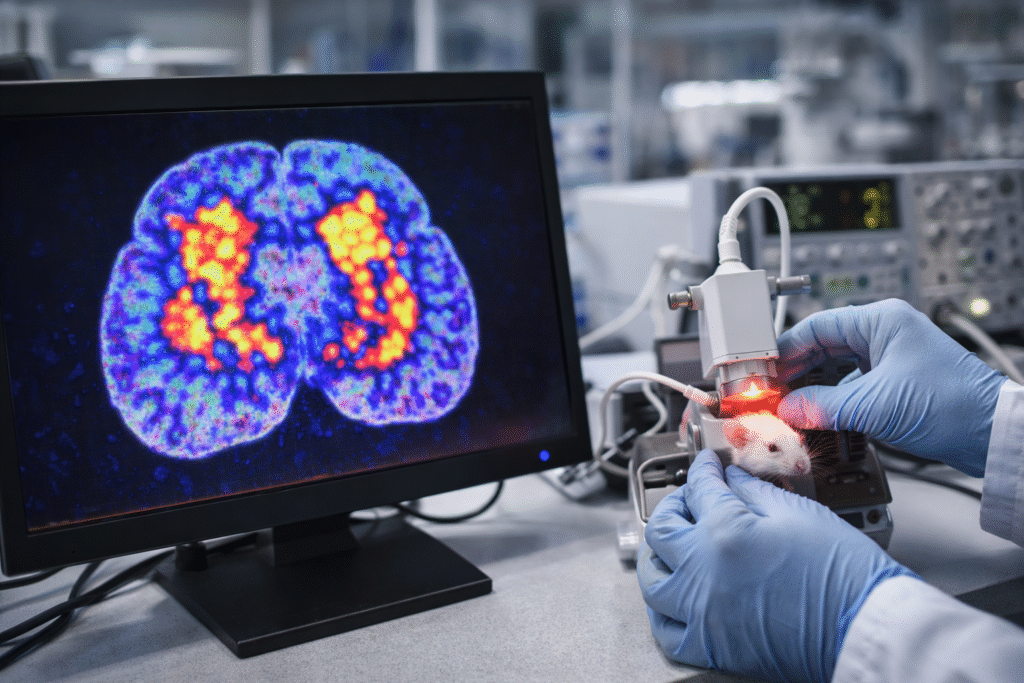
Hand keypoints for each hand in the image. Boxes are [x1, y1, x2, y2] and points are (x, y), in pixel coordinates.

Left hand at [638, 449, 915, 682]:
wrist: (866, 629)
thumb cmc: (845, 574)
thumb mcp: (799, 513)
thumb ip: (754, 491)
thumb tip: (731, 478)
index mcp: (725, 533)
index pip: (698, 489)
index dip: (702, 469)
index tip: (707, 466)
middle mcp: (703, 573)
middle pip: (661, 531)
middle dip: (673, 506)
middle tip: (690, 500)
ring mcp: (703, 613)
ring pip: (652, 580)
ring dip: (658, 556)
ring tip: (675, 545)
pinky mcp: (712, 646)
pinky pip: (666, 630)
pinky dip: (663, 610)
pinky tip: (676, 595)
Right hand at [776, 299, 1006, 476]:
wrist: (993, 434)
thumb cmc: (952, 405)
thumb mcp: (873, 406)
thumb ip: (823, 406)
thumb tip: (789, 409)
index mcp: (882, 321)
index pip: (816, 327)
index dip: (786, 350)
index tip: (765, 372)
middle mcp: (886, 333)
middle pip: (824, 347)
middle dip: (798, 372)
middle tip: (773, 393)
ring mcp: (893, 357)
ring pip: (837, 368)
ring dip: (815, 388)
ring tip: (793, 407)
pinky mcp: (897, 382)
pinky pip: (853, 385)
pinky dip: (835, 400)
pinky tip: (821, 417)